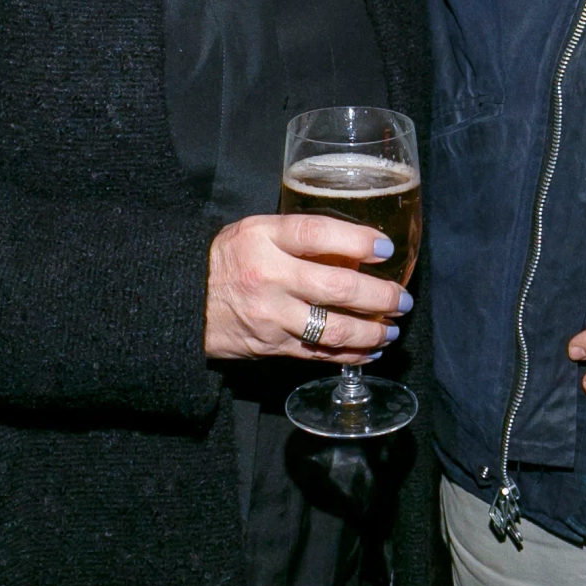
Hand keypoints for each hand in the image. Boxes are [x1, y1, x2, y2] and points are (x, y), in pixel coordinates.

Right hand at [204, 213, 412, 363]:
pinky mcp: (271, 346)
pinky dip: (350, 354)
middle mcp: (269, 276)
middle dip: (379, 295)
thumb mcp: (255, 231)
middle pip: (336, 286)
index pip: (316, 233)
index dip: (356, 240)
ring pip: (333, 327)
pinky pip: (319, 353)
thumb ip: (297, 235)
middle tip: (402, 299)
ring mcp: (271, 315)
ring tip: (392, 328)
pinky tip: (370, 351)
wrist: (183, 301)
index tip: (384, 248)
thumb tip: (354, 246)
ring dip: (372, 331)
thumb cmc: (227, 259)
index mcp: (264, 238)